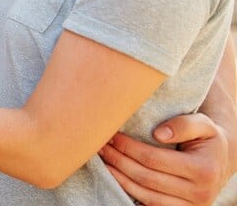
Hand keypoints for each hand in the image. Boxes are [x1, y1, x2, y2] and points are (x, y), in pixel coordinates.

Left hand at [100, 113, 231, 204]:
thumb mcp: (204, 125)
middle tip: (100, 146)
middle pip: (146, 178)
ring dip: (119, 178)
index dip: (128, 147)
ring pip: (145, 195)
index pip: (153, 159)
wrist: (220, 161)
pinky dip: (130, 193)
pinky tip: (116, 178)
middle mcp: (199, 193)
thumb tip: (158, 134)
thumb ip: (184, 125)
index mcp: (203, 170)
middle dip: (118, 161)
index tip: (111, 135)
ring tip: (104, 161)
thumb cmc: (207, 139)